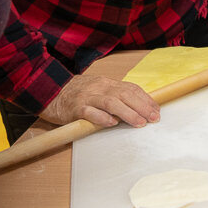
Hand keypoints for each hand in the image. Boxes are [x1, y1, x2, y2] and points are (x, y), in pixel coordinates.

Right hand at [39, 73, 160, 128]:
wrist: (50, 90)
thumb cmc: (77, 93)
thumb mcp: (98, 90)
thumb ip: (115, 96)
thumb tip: (138, 106)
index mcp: (107, 83)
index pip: (131, 89)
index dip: (146, 99)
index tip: (157, 110)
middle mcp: (99, 88)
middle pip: (125, 95)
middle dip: (142, 106)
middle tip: (154, 118)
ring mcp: (87, 97)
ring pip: (111, 103)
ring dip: (128, 113)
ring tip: (139, 123)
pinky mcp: (75, 108)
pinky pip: (90, 112)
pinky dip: (102, 118)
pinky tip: (112, 123)